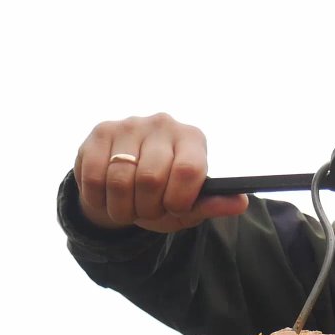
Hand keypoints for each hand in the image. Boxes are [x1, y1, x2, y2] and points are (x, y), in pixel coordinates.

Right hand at [74, 114, 248, 231]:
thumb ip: (212, 204)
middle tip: (146, 211)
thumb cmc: (164, 194)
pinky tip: (106, 198)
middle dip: (146, 208)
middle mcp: (163, 124)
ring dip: (121, 208)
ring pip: (119, 181)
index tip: (173, 208)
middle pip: (150, 179)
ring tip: (127, 207)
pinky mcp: (101, 132)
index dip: (177, 200)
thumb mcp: (189, 205)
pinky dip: (98, 199)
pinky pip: (93, 177)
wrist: (125, 183)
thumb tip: (240, 203)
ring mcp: (130, 125)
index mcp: (192, 139)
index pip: (188, 170)